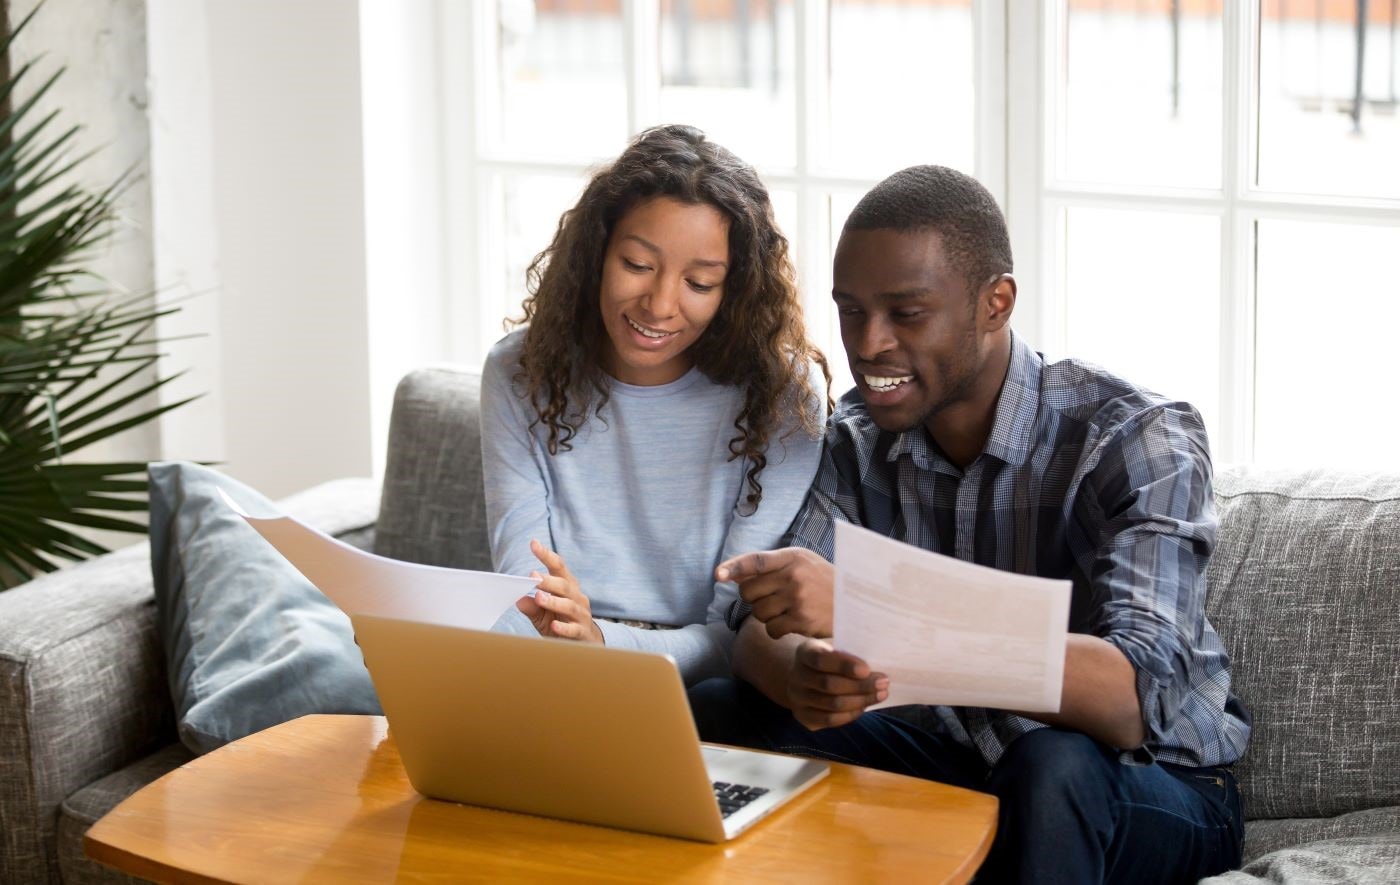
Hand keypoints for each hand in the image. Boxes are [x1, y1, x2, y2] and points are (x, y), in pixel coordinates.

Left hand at [514, 539, 603, 643]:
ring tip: (539, 598)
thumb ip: (532, 607)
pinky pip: (574, 629)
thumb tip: (519, 599)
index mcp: (567, 587)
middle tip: (532, 576)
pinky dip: (564, 627)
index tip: (533, 543)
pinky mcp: (582, 632)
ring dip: (554, 601)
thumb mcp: (543, 615)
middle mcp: (577, 597)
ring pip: (569, 605)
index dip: (546, 555)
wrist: (585, 644)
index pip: (558, 567)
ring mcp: (581, 615)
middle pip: (564, 585)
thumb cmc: (560, 623)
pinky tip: (554, 626)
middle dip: (548, 580)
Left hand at [715, 547, 834, 637]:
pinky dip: (777, 630)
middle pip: (749, 592)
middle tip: (770, 598)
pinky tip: (791, 623)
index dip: (734, 567)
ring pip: (758, 612)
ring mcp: (797, 599)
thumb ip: (768, 566)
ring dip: (766, 615)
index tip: (718, 575)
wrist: (856, 603)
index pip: (756, 560)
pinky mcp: (802, 620)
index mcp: (792, 557)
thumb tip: (730, 574)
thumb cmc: (822, 581)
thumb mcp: (800, 563)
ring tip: (785, 610)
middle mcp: (793, 576)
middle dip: (753, 598)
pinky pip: (772, 629)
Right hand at [787, 638, 887, 730]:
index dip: (844, 665)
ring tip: (880, 695)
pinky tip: (863, 707)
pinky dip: (850, 714)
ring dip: (861, 701)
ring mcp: (797, 698)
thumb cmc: (827, 658)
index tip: (867, 669)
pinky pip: (829, 720)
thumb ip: (849, 655)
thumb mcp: (834, 647)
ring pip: (832, 704)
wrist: (802, 673)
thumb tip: (875, 670)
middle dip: (860, 685)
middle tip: (883, 683)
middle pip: (829, 685)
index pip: (821, 660)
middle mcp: (796, 676)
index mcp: (804, 652)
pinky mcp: (802, 716)